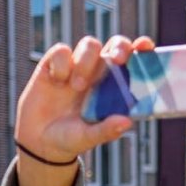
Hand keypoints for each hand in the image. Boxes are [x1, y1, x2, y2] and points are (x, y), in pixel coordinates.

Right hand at [15, 35, 155, 162]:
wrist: (39, 141)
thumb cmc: (71, 138)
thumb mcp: (89, 138)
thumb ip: (107, 130)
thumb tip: (127, 122)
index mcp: (116, 87)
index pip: (134, 62)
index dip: (142, 49)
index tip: (146, 45)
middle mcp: (100, 73)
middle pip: (116, 44)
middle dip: (120, 46)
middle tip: (116, 60)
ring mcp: (77, 66)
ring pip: (90, 44)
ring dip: (86, 62)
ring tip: (77, 87)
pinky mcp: (53, 65)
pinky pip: (61, 51)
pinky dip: (61, 63)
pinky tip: (57, 81)